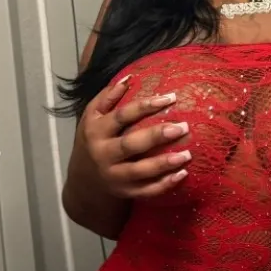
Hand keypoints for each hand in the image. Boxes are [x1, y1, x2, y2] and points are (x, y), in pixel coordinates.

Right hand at [77, 76, 191, 198]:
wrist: (83, 180)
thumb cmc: (94, 140)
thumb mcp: (92, 117)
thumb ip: (107, 97)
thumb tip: (129, 78)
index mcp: (96, 131)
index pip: (122, 116)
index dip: (146, 106)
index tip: (171, 97)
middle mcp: (103, 154)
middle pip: (131, 144)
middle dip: (157, 136)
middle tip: (183, 127)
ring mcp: (114, 176)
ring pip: (140, 171)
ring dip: (164, 163)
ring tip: (187, 154)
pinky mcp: (125, 192)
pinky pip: (146, 191)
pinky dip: (164, 184)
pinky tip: (182, 174)